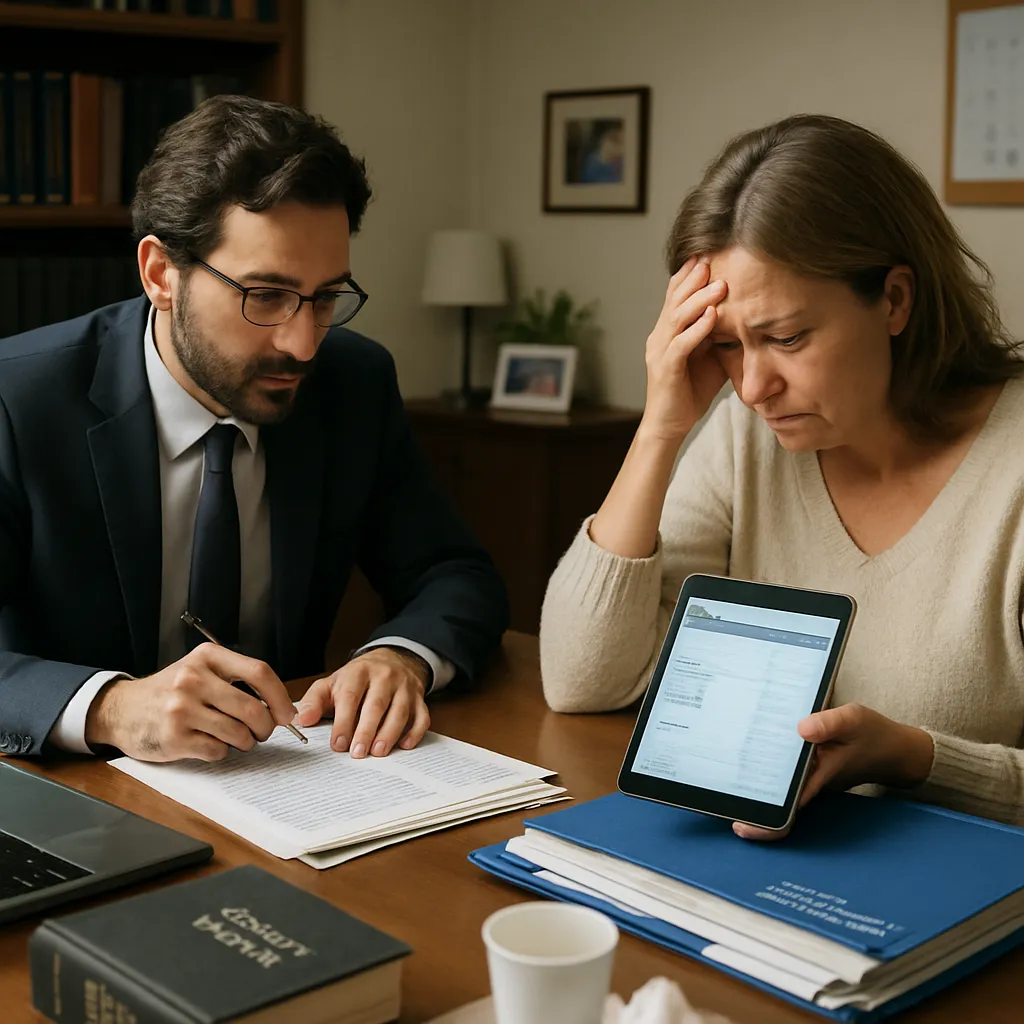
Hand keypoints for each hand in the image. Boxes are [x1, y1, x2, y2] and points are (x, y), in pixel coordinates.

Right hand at [85, 644, 297, 761]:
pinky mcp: (174, 737)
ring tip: (236, 738)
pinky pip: (217, 751)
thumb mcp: (200, 670)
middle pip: (252, 708)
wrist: (122, 709)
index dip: (280, 697)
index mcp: (207, 657)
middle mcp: (193, 679)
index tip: (286, 714)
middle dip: (265, 727)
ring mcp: (182, 709)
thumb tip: (280, 707)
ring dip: (245, 742)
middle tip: (262, 732)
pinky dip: (222, 752)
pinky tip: (210, 743)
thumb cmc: (171, 691)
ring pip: (238, 733)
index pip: (259, 672)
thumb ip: (236, 680)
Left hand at [292, 647, 430, 757]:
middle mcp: (384, 677)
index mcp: (359, 672)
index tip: (338, 744)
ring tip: (377, 752)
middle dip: (366, 730)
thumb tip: (302, 720)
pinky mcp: (419, 699)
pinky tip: (404, 745)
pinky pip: (422, 716)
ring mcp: (404, 688)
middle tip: (357, 753)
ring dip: (389, 733)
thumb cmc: (357, 679)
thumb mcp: (333, 683)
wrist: (392, 660)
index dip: (344, 721)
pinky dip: (415, 732)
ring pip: (400, 711)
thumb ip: (315, 701)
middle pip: (376, 704)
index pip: (351, 696)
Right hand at [640, 256, 728, 443]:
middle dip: (695, 279)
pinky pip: (681, 344)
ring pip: (677, 317)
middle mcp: (659, 336)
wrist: (669, 425)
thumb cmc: (690, 392)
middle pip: (675, 299)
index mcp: (668, 331)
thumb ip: (720, 336)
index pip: (676, 295)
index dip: (690, 274)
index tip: (710, 253)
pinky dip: (697, 329)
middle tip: (715, 258)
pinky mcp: (665, 369)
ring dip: (700, 299)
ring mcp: (660, 352)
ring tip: (721, 285)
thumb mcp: (710, 357)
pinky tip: (714, 316)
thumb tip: (747, 316)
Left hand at [733, 704, 934, 841]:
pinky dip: (767, 763)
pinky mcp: (808, 766)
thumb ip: (830, 722)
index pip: (788, 812)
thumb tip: (802, 728)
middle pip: (773, 802)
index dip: (765, 826)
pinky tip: (748, 746)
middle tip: (715, 794)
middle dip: (746, 802)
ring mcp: (807, 776)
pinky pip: (783, 771)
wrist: (894, 748)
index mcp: (816, 778)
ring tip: (721, 769)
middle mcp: (808, 782)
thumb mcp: (854, 719)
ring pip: (775, 787)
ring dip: (753, 782)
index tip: (739, 824)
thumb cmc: (873, 734)